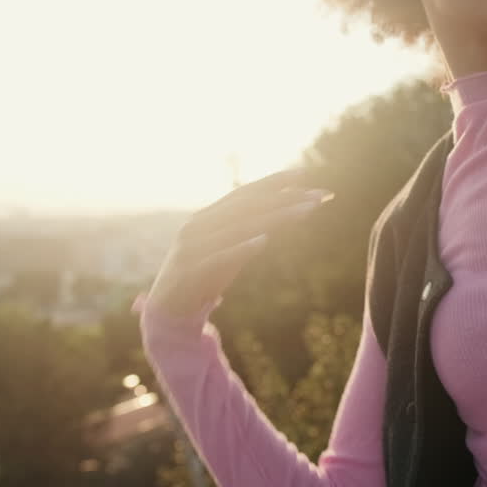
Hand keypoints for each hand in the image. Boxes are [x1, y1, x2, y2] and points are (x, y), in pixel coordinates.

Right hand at [143, 169, 333, 318]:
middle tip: (320, 196)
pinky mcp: (189, 272)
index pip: (245, 193)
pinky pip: (219, 257)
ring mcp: (192, 247)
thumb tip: (286, 212)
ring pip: (239, 226)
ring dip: (276, 217)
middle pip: (248, 205)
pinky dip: (240, 248)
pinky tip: (263, 241)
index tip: (307, 174)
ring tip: (306, 211)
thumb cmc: (204, 278)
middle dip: (286, 197)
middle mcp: (199, 225)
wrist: (167, 312)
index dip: (275, 181)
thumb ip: (251, 231)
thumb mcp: (231, 251)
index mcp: (207, 217)